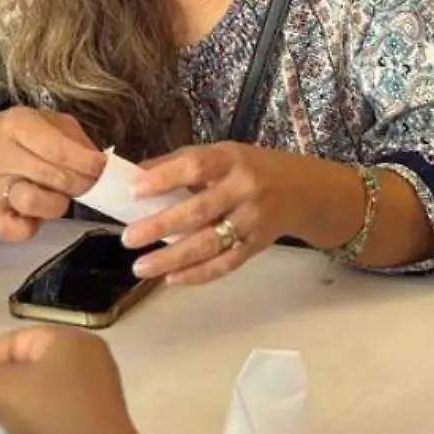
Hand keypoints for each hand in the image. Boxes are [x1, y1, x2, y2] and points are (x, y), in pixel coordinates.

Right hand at [0, 108, 105, 242]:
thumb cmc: (24, 136)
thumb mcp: (50, 123)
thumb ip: (77, 141)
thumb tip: (101, 166)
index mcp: (18, 124)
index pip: (58, 148)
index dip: (87, 162)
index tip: (103, 169)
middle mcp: (2, 153)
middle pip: (53, 176)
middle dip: (81, 183)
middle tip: (91, 183)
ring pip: (31, 201)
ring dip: (57, 203)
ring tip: (62, 197)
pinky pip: (7, 228)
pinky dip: (25, 229)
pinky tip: (37, 219)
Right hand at [0, 327, 154, 433]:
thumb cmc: (54, 418)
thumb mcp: (4, 391)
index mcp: (69, 342)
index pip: (12, 341)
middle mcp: (84, 364)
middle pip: (22, 368)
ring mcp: (89, 399)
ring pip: (32, 398)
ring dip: (3, 411)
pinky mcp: (88, 430)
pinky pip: (45, 422)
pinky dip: (22, 430)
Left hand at [120, 143, 300, 283]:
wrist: (304, 192)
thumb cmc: (251, 169)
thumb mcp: (221, 154)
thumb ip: (179, 162)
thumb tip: (134, 174)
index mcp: (230, 159)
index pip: (195, 166)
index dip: (164, 178)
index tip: (134, 191)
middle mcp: (244, 189)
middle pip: (200, 210)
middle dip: (161, 226)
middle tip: (128, 238)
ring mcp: (252, 221)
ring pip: (210, 244)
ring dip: (172, 258)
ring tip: (140, 267)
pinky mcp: (257, 246)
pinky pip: (225, 264)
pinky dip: (198, 274)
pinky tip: (171, 278)